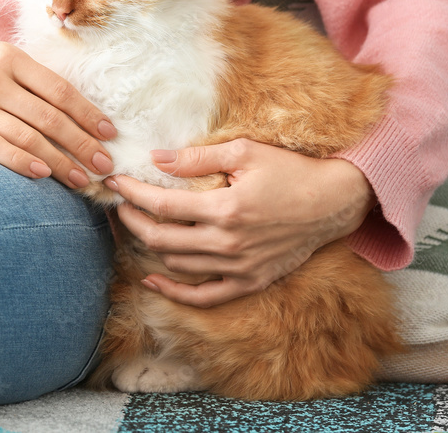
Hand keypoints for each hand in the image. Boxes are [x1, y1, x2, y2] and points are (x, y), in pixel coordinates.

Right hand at [0, 0, 114, 186]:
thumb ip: (25, 75)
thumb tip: (67, 106)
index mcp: (10, 57)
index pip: (59, 90)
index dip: (87, 113)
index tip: (108, 133)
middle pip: (49, 116)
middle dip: (81, 143)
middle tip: (104, 164)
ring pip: (27, 136)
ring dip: (59, 160)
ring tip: (81, 178)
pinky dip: (21, 162)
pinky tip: (42, 175)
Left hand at [105, 139, 374, 306]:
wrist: (333, 203)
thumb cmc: (290, 171)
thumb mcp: (244, 152)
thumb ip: (197, 157)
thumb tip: (156, 158)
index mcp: (226, 208)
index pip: (161, 205)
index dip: (132, 194)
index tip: (114, 182)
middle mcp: (229, 242)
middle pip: (160, 238)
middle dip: (131, 219)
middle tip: (119, 203)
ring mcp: (239, 267)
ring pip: (176, 264)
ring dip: (149, 246)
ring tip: (136, 224)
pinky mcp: (249, 281)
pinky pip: (204, 296)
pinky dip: (174, 291)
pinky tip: (152, 278)